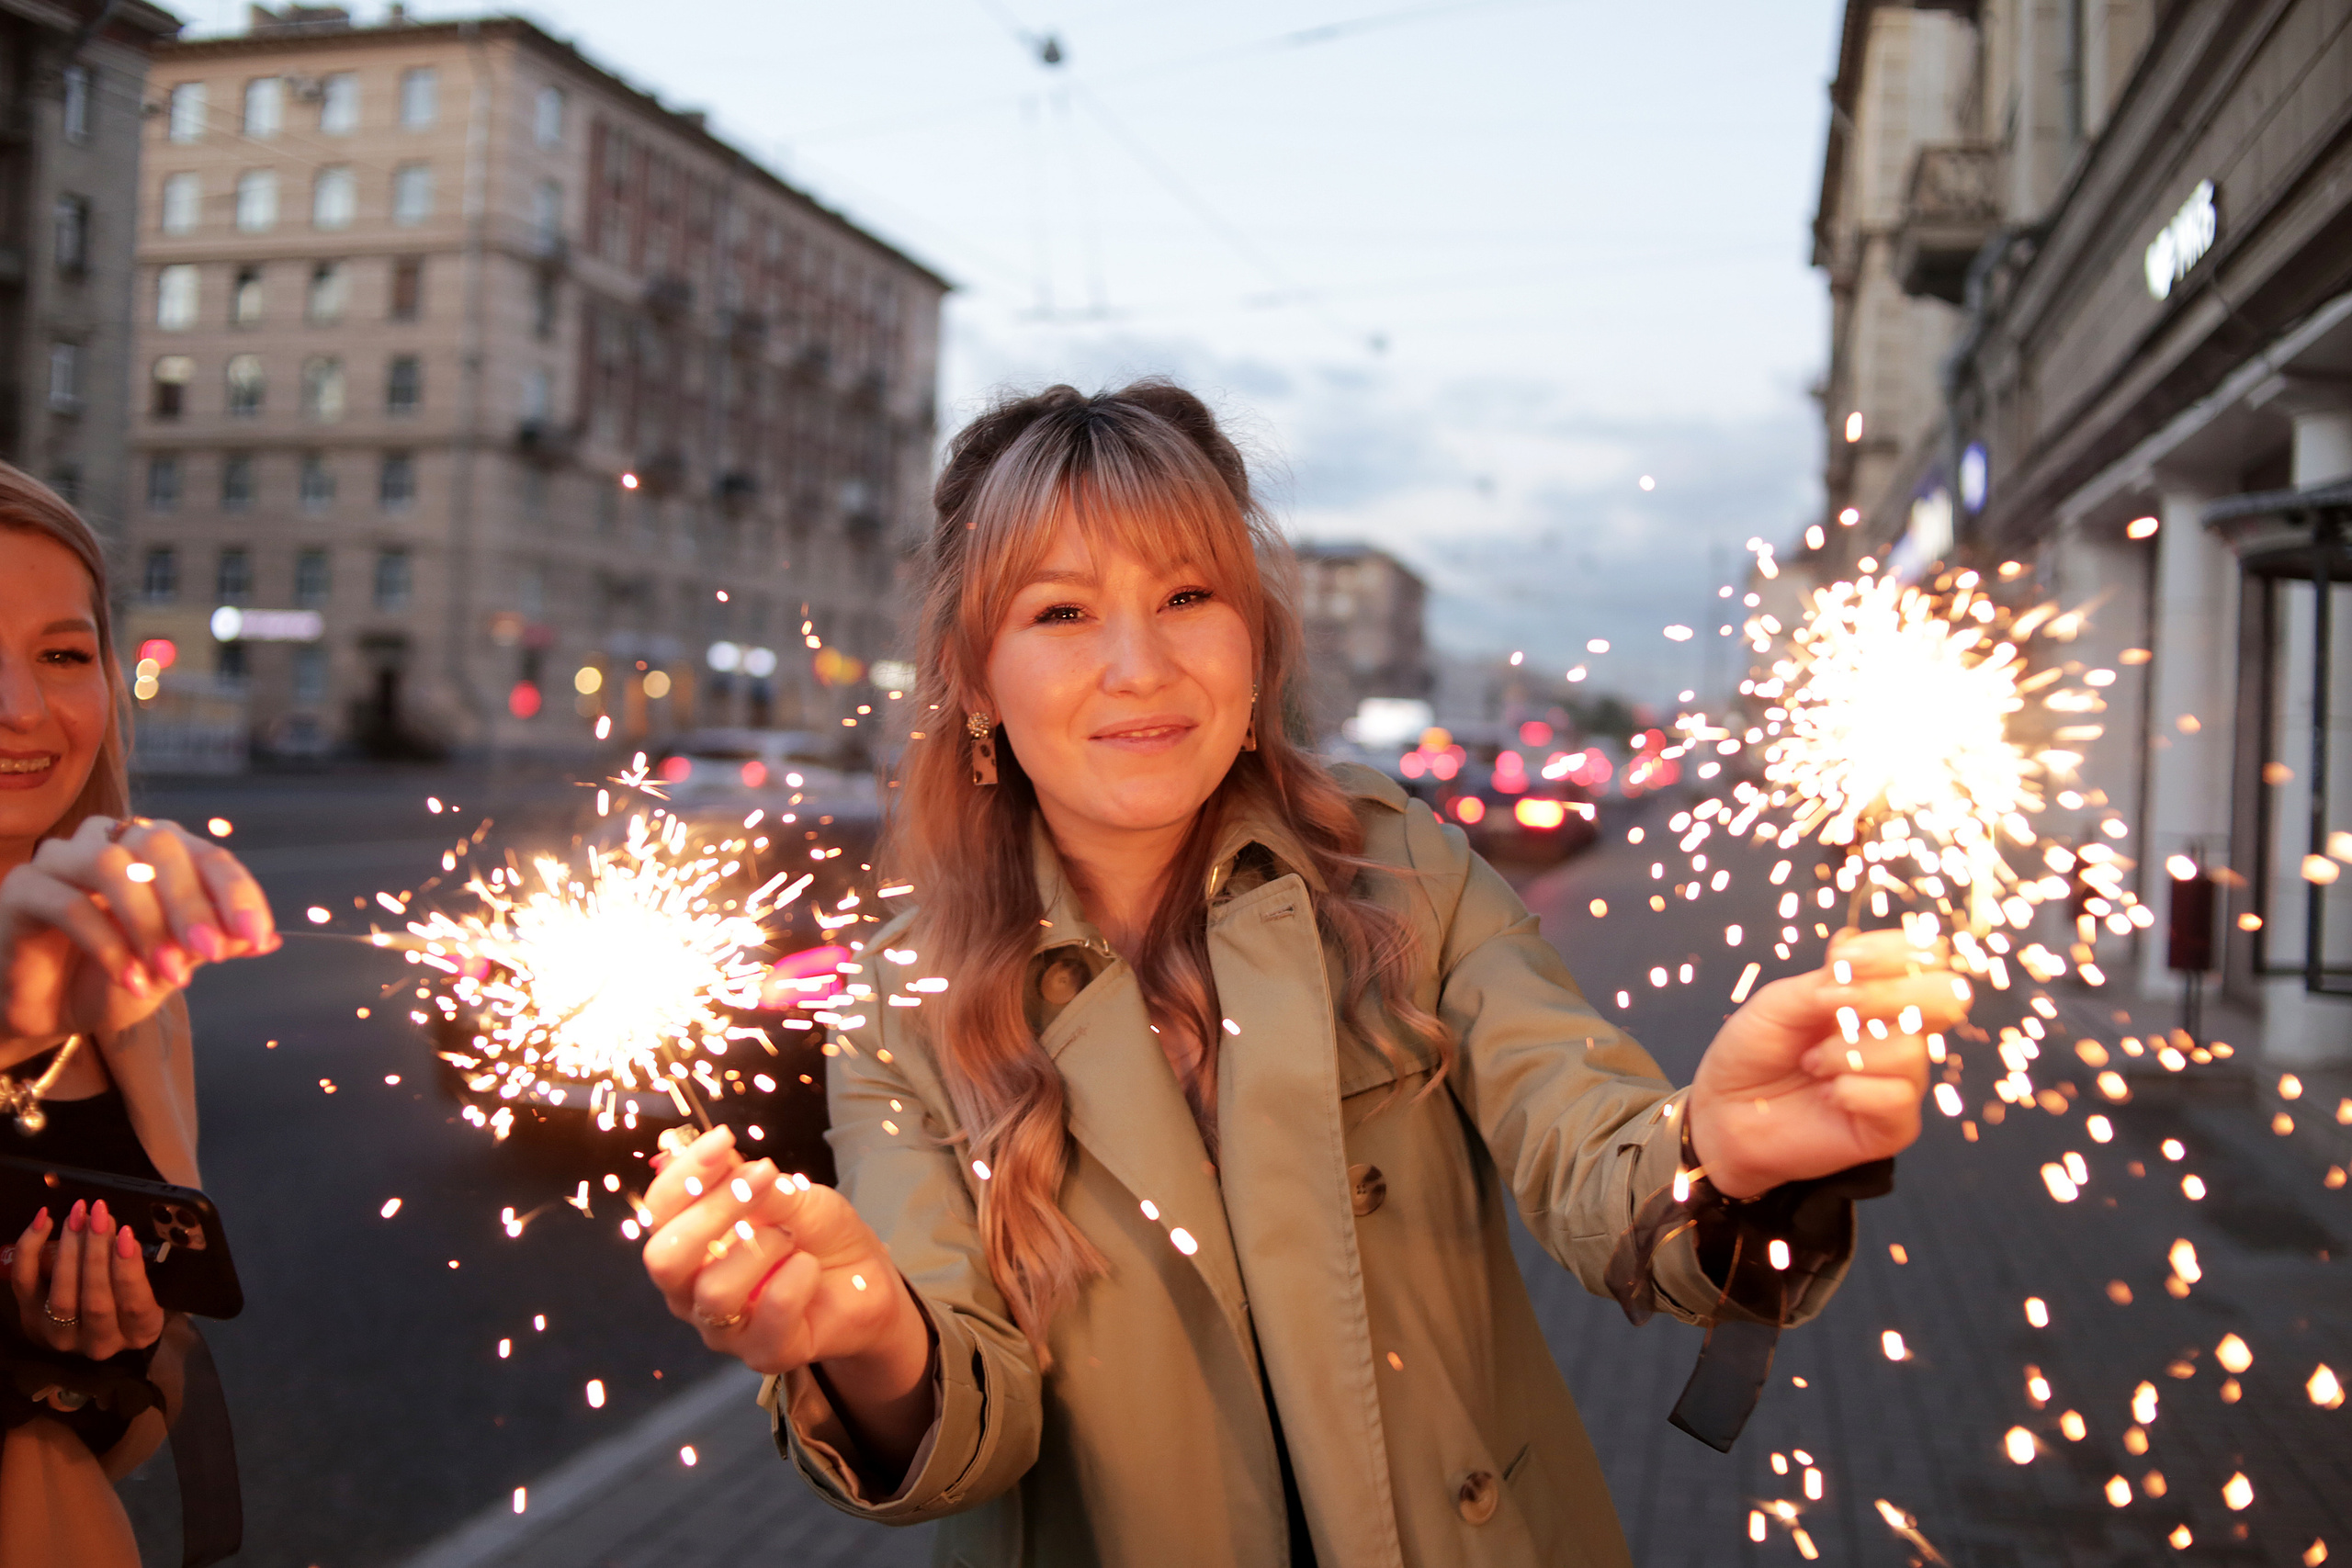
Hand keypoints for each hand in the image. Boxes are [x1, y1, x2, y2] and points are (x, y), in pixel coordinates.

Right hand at [0, 815, 279, 1054]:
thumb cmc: (114, 979)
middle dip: (192, 903)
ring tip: (171, 974)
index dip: (236, 893)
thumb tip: (268, 939)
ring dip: (149, 923)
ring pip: (111, 866)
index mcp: (157, 851)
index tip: (257, 936)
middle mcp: (110, 841)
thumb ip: (213, 945)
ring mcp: (60, 860)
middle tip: (213, 953)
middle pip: (160, 847)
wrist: (48, 1012)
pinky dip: (108, 946)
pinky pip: (68, 904)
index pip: (207, 855)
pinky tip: (131, 981)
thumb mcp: (174, 967)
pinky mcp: (21, 889)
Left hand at [6, 1198, 165, 1359]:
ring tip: (77, 1216)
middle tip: (99, 1215)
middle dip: (97, 1253)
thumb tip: (127, 1233)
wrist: (91, 1323)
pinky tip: (44, 1222)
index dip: (128, 1270)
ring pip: (62, 1296)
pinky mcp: (31, 1319)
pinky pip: (25, 1285)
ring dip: (69, 1250)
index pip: (135, 1306)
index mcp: (139, 1333)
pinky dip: (30, 1251)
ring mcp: (61, 1335)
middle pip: (96, 1301)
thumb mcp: (152, 1285)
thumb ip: (143, 1265)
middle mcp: (100, 1342)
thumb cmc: (132, 1295)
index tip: (126, 1233)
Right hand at [640, 1126, 924, 1381]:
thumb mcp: (790, 1193)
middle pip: (664, 1257)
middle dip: (714, 1210)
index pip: (659, 1210)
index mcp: (688, 1243)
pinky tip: (809, 1267)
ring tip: (792, 1238)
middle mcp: (691, 1288)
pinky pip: (768, 1315)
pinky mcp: (763, 1352)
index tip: (722, 1140)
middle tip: (762, 1180)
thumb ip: (752, 1182)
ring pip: (714, 1291)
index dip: (685, 1173)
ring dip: (763, 1247)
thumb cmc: (817, 1234)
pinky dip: (795, 1279)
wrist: (867, 1281)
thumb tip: (717, 1153)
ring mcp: (723, 1327)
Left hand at [1686, 927, 1972, 1198]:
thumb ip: (1823, 984)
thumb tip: (1857, 977)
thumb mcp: (1777, 1004)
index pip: (1923, 958)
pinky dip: (1853, 1091)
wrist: (1725, 1114)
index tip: (1843, 960)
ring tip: (1812, 1064)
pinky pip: (1898, 1097)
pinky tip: (1827, 1095)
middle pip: (1943, 998)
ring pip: (1910, 1050)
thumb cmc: (1753, 1052)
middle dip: (1888, 996)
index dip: (1894, 951)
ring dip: (1848, 1053)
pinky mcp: (1895, 1125)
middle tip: (1837, 1007)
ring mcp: (1900, 1078)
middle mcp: (1895, 1031)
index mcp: (1873, 993)